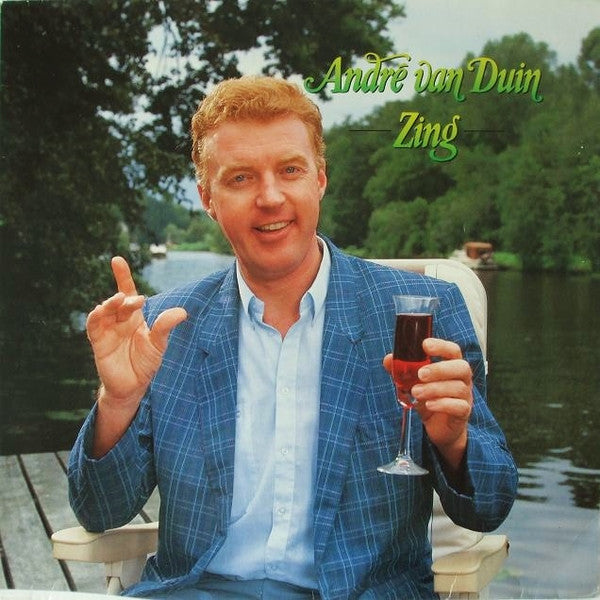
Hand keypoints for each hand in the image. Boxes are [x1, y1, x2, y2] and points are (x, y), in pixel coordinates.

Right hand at [87, 257, 186, 408]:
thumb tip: (182, 312)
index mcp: (134, 318)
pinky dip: (96, 316)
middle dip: (126, 297)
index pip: (128, 292)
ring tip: (120, 300)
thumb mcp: (158, 344)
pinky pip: (94, 325)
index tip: (116, 260)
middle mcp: (119, 320)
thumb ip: (165, 327)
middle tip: (137, 300)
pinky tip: (102, 310)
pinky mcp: (99, 342)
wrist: (133, 386)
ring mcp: (108, 330)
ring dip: (110, 303)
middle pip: (119, 301)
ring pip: (105, 310)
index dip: (122, 276)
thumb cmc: (145, 363)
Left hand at [383, 338, 472, 469]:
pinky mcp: (463, 413)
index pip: (453, 351)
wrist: (439, 427)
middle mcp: (462, 379)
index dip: (441, 346)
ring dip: (434, 388)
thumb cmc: (429, 399)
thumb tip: (388, 359)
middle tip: (420, 374)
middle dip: (439, 369)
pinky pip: (459, 406)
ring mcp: (465, 396)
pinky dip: (442, 404)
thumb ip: (402, 371)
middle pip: (461, 367)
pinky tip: (428, 405)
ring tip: (416, 392)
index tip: (425, 345)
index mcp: (451, 367)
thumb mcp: (413, 383)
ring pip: (458, 388)